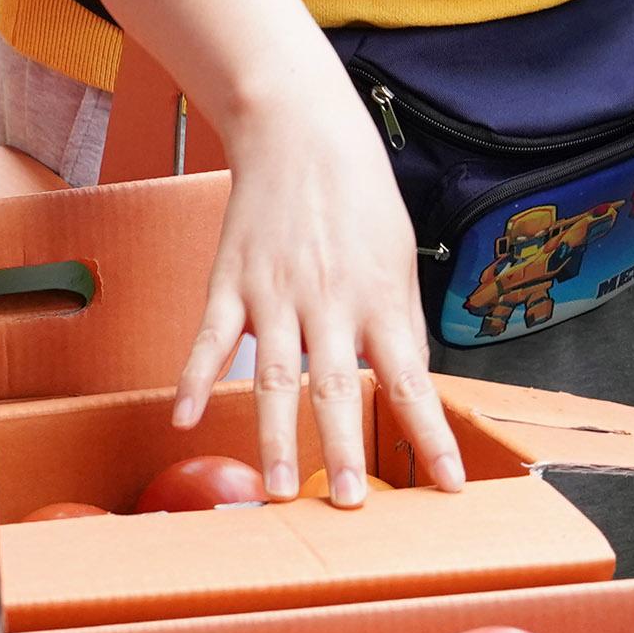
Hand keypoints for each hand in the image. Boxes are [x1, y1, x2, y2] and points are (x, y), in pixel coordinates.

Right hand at [181, 89, 464, 504]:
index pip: (409, 381)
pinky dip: (194, 379)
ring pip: (271, 376)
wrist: (298, 128)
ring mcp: (272, 293)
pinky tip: (185, 418)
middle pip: (335, 388)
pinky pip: (210, 338)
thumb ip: (400, 323)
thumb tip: (408, 384)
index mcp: (378, 298)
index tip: (447, 484)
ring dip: (273, 436)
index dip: (429, 435)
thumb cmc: (357, 192)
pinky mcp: (229, 280)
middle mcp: (327, 301)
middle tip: (347, 504)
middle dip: (342, 450)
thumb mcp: (400, 256)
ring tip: (276, 489)